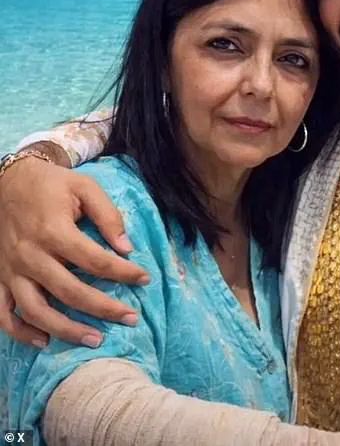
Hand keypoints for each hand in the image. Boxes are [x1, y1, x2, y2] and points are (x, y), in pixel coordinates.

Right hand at [0, 156, 149, 346]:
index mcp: (54, 231)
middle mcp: (30, 255)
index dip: (124, 272)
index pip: (96, 261)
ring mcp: (10, 270)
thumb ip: (108, 216)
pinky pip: (4, 313)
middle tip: (131, 319)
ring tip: (95, 339)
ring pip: (36, 310)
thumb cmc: (52, 184)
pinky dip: (21, 332)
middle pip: (70, 292)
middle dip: (104, 309)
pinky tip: (44, 341)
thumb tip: (127, 247)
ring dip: (66, 330)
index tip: (145, 278)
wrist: (8, 180)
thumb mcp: (85, 187)